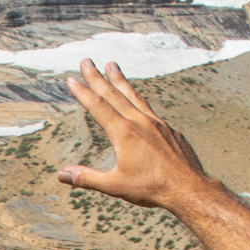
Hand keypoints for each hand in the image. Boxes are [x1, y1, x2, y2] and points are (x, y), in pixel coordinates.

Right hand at [56, 61, 216, 212]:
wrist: (187, 188)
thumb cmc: (151, 188)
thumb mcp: (115, 185)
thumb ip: (87, 178)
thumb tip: (61, 175)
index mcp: (124, 133)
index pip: (98, 107)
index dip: (83, 92)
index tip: (72, 79)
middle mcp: (140, 122)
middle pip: (114, 94)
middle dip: (97, 77)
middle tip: (87, 62)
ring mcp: (156, 123)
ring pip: (134, 96)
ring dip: (120, 80)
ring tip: (112, 65)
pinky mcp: (168, 128)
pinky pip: (148, 107)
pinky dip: (137, 97)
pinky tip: (136, 96)